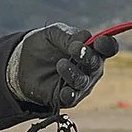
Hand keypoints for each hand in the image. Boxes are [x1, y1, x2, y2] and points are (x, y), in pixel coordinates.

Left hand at [5, 23, 119, 109]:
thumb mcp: (54, 33)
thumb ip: (69, 35)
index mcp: (92, 49)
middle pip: (96, 64)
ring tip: (60, 64)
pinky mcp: (66, 97)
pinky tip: (64, 89)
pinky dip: (69, 94)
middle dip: (87, 57)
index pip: (108, 47)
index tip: (98, 42)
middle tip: (75, 49)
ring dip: (74, 73)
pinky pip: (72, 98)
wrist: (23, 61)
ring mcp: (80, 84)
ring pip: (83, 81)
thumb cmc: (45, 44)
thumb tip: (84, 40)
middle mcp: (90, 68)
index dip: (107, 45)